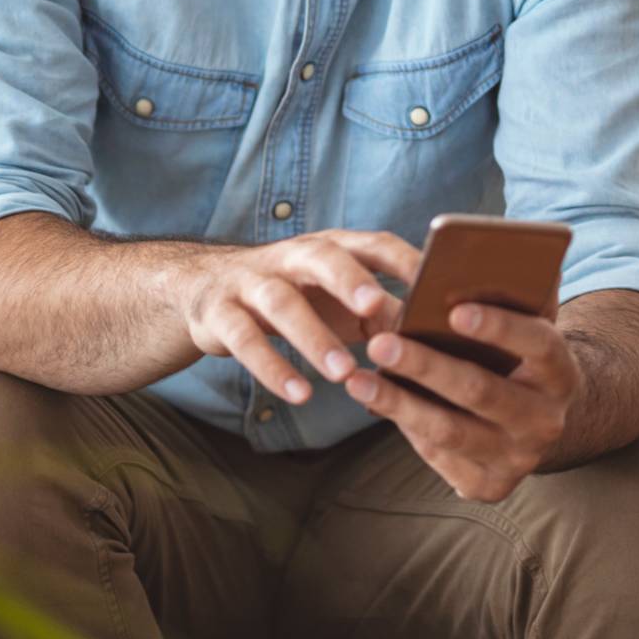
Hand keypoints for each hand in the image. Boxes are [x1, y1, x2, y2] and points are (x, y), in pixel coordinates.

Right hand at [175, 229, 421, 406]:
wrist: (203, 290)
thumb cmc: (294, 298)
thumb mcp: (336, 299)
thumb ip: (379, 313)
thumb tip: (432, 337)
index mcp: (329, 248)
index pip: (372, 243)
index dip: (403, 259)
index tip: (435, 281)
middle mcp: (290, 257)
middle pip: (322, 257)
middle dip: (349, 279)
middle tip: (375, 308)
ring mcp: (251, 282)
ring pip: (282, 302)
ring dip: (314, 337)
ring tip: (343, 373)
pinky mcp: (220, 313)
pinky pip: (244, 339)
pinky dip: (272, 367)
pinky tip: (300, 394)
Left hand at [341, 300, 581, 502]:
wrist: (538, 419)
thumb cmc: (518, 355)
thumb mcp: (526, 325)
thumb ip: (511, 294)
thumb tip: (466, 261)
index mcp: (561, 372)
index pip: (538, 345)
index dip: (499, 327)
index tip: (454, 309)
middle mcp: (546, 421)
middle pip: (481, 392)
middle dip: (426, 366)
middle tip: (380, 343)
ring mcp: (518, 459)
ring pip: (451, 431)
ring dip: (399, 404)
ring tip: (356, 379)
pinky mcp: (489, 485)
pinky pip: (439, 456)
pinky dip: (403, 427)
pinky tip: (373, 403)